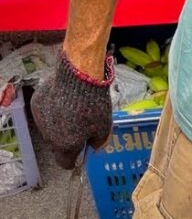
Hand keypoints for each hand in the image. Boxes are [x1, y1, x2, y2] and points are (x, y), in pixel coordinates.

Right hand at [31, 52, 114, 168]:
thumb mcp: (105, 126)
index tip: (81, 153)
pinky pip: (46, 112)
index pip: (65, 163)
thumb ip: (99, 141)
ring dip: (61, 123)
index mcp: (65, 146)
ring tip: (75, 108)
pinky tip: (65, 98)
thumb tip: (93, 147)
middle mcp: (49, 137)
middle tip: (83, 125)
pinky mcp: (36, 105)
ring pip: (51, 128)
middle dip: (69, 139)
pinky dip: (54, 109)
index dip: (74, 160)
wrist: (78, 78)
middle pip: (58, 145)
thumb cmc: (94, 105)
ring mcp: (40, 121)